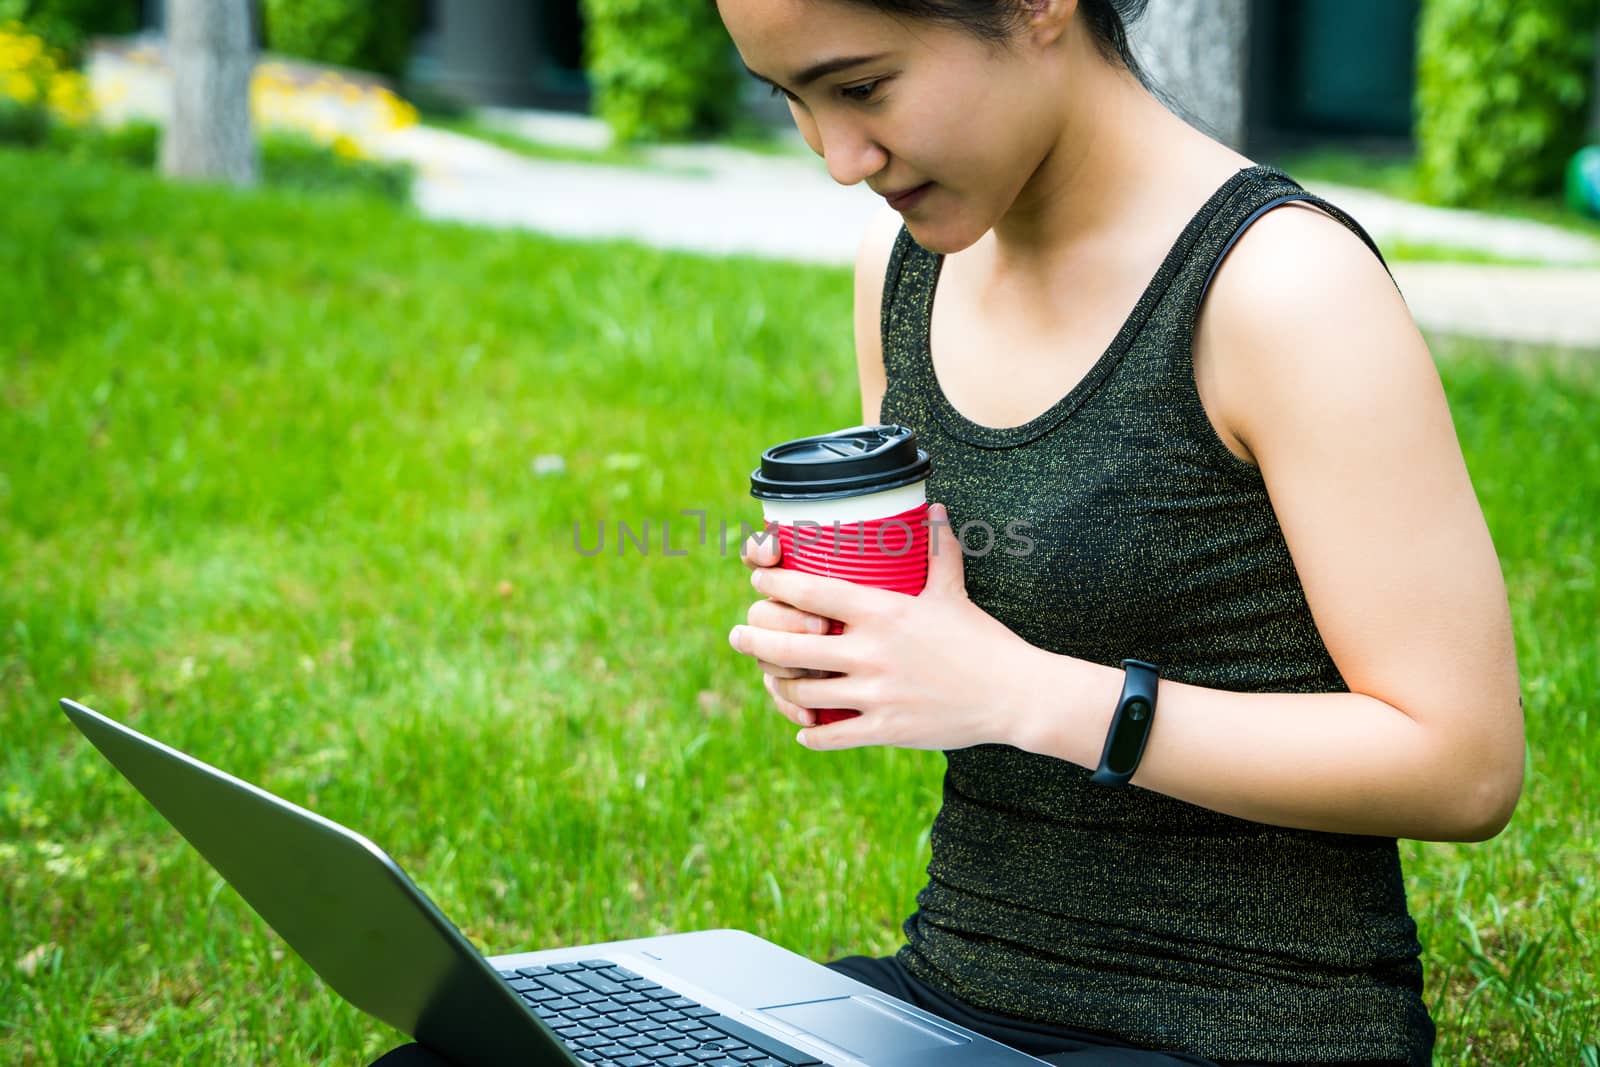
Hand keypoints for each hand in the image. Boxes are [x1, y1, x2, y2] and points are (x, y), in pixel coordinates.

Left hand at [728, 503, 1037, 750]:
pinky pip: (831, 734)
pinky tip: (804, 728)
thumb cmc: (982, 640)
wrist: (1013, 694)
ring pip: (802, 690)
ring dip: (780, 686)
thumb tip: (936, 510)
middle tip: (738, 634)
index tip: (758, 580)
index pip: (810, 590)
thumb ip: (939, 551)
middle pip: (789, 644)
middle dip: (754, 638)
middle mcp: (869, 651)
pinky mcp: (884, 728)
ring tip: (771, 678)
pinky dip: (811, 732)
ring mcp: (874, 693)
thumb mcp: (954, 592)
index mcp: (881, 612)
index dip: (775, 584)